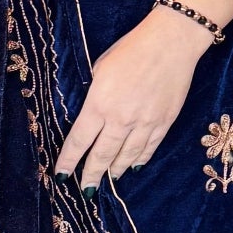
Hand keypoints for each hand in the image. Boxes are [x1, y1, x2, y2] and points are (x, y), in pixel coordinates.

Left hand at [54, 7, 211, 190]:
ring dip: (114, 171)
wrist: (171, 42)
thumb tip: (91, 115)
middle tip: (85, 190)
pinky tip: (132, 168)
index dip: (68, 161)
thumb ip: (95, 96)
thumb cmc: (131, 49)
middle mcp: (121, 119)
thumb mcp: (101, 68)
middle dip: (90, 175)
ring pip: (126, 157)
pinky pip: (148, 149)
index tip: (61, 175)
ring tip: (106, 182)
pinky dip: (139, 161)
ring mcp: (145, 123)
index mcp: (99, 104)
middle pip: (102, 156)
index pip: (79, 141)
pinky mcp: (164, 122)